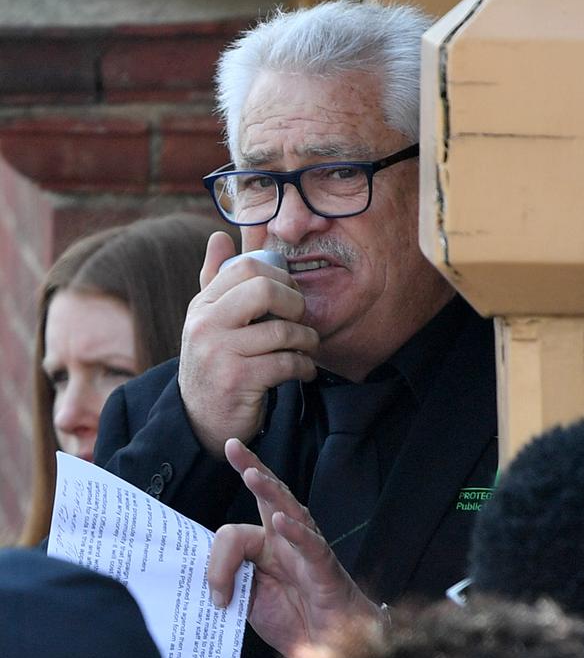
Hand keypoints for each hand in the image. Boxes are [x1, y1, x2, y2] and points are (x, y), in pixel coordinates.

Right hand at [178, 232, 318, 455]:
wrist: (201, 421)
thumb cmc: (215, 364)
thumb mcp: (208, 321)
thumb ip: (215, 279)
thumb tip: (219, 236)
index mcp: (202, 305)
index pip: (245, 267)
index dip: (279, 275)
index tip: (290, 293)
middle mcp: (205, 325)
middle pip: (263, 289)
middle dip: (295, 302)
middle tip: (301, 319)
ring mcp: (219, 352)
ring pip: (282, 330)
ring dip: (307, 340)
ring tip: (308, 348)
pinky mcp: (237, 380)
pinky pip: (286, 363)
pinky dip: (304, 367)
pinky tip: (303, 371)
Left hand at [207, 439, 381, 655]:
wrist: (327, 648)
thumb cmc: (292, 618)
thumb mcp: (248, 600)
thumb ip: (230, 582)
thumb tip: (207, 580)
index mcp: (267, 546)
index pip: (239, 527)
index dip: (223, 547)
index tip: (222, 517)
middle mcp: (286, 540)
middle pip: (270, 496)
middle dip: (252, 467)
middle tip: (234, 447)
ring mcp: (306, 552)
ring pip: (290, 511)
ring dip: (270, 492)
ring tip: (252, 476)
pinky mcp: (325, 570)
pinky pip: (312, 546)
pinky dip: (297, 532)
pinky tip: (282, 521)